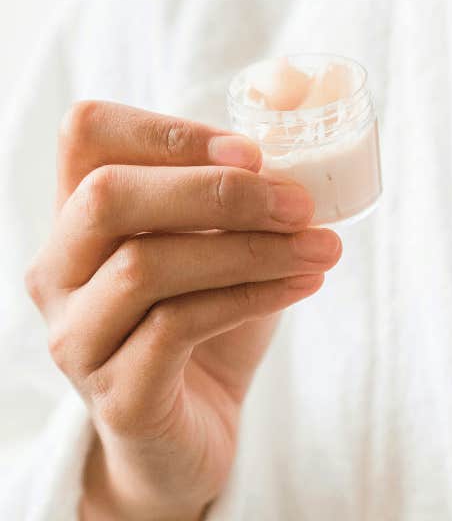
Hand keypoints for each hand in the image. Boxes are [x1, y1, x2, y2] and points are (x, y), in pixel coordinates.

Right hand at [25, 102, 342, 518]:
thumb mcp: (221, 235)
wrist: (192, 430)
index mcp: (80, 214)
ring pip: (146, 265)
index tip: (252, 150)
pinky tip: (302, 285)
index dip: (166, 130)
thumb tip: (295, 89)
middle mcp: (60, 271)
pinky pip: (176, 328)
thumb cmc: (208, 314)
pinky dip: (251, 296)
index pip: (87, 134)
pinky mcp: (116, 394)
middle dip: (215, 190)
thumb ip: (242, 172)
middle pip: (108, 195)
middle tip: (299, 201)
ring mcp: (78, 336)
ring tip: (321, 246)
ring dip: (250, 248)